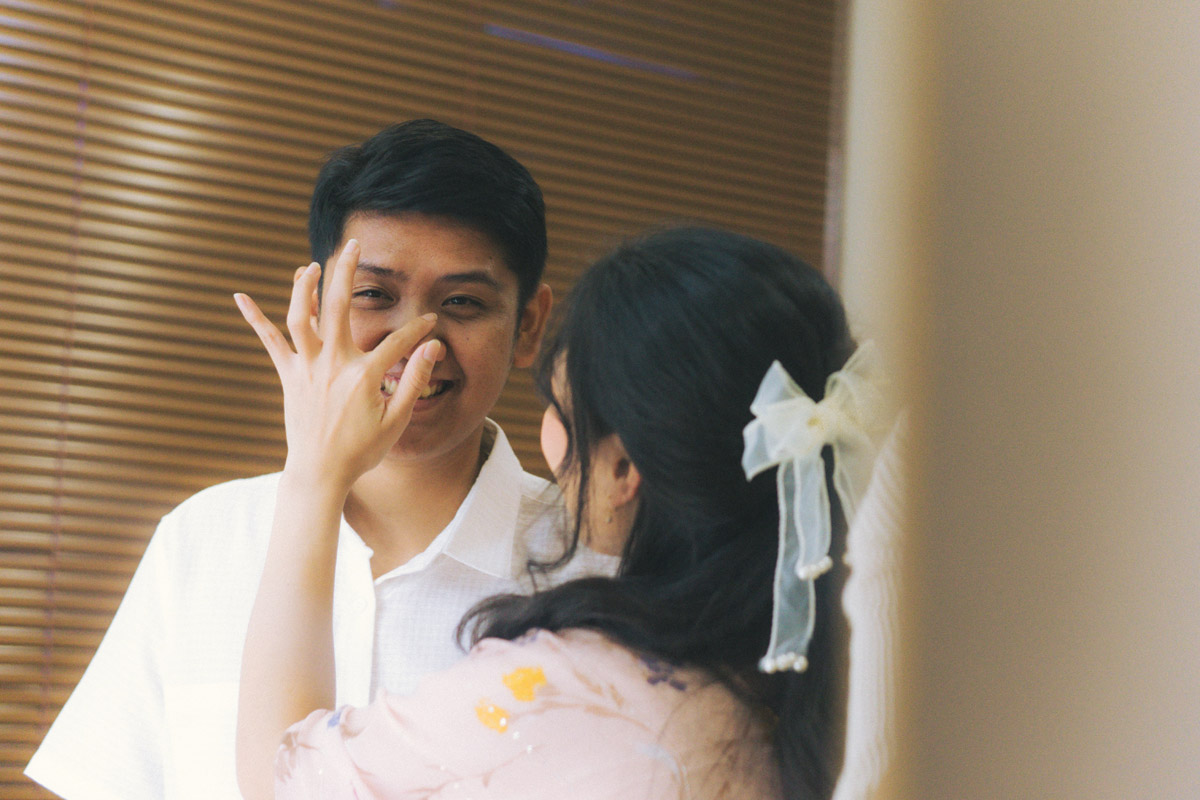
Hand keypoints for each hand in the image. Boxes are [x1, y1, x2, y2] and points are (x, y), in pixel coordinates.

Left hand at [234, 239, 443, 492]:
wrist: (320, 472)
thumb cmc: (361, 450)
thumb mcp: (397, 419)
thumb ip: (414, 380)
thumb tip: (432, 349)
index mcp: (363, 375)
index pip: (398, 341)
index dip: (418, 330)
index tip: (431, 323)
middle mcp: (332, 364)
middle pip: (339, 306)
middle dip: (347, 271)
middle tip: (354, 245)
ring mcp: (307, 368)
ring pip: (301, 316)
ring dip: (305, 287)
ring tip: (311, 266)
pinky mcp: (289, 376)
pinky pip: (270, 341)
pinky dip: (255, 318)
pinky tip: (240, 296)